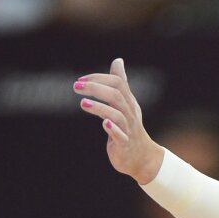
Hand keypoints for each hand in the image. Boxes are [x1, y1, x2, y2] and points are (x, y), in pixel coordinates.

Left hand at [74, 57, 162, 184]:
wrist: (142, 157)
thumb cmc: (130, 127)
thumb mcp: (127, 103)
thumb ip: (121, 82)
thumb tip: (118, 60)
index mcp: (129, 102)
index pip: (117, 83)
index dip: (99, 78)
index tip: (81, 80)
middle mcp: (129, 114)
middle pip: (116, 95)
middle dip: (96, 88)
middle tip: (76, 86)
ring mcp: (128, 129)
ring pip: (117, 115)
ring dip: (100, 107)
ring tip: (83, 103)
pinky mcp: (123, 145)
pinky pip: (120, 136)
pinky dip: (112, 129)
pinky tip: (104, 124)